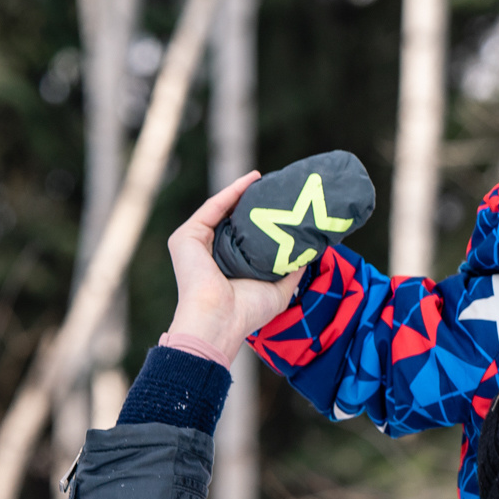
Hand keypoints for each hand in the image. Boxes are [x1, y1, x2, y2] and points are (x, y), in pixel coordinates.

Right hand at [165, 171, 305, 361]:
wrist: (220, 320)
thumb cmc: (247, 311)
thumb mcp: (279, 289)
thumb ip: (292, 270)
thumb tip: (312, 252)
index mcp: (227, 266)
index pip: (246, 236)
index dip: (263, 220)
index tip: (283, 206)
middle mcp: (210, 252)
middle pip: (233, 220)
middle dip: (253, 202)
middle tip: (277, 188)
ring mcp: (196, 243)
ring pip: (222, 210)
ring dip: (243, 192)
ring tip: (266, 179)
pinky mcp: (186, 236)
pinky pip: (213, 207)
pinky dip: (231, 192)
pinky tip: (251, 181)